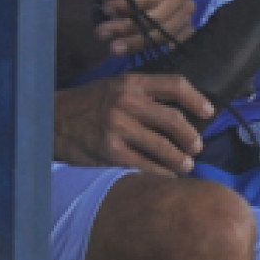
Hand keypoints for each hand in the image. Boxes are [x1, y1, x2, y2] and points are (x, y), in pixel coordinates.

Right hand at [52, 70, 212, 171]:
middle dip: (191, 137)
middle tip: (197, 147)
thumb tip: (180, 111)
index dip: (197, 99)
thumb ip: (143, 95)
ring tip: (186, 165)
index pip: (175, 85)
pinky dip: (160, 174)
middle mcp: (126, 102)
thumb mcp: (114, 87)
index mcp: (131, 82)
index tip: (209, 112)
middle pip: (174, 120)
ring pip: (162, 147)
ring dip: (180, 160)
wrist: (50, 119)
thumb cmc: (88, 105)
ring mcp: (117, 127)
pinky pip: (144, 165)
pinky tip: (166, 177)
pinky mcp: (109, 151)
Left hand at [89, 0, 196, 56]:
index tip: (105, 9)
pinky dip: (158, 47)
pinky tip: (141, 51)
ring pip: (163, 33)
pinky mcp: (186, 26)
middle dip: (127, 27)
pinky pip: (174, 41)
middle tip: (101, 32)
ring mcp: (187, 9)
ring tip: (112, 47)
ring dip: (136, 42)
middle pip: (158, 16)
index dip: (128, 5)